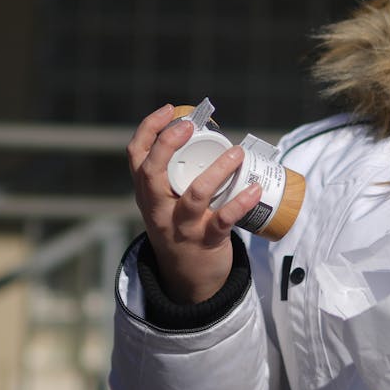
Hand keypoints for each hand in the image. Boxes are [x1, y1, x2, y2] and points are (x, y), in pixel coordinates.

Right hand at [127, 104, 262, 303]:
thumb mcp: (163, 202)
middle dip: (168, 145)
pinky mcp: (205, 241)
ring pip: (195, 195)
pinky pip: (223, 220)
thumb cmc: (178, 226)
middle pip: (153, 173)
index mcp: (147, 192)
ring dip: (218, 170)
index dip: (149, 129)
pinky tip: (253, 189)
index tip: (170, 110)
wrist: (186, 278)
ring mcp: (181, 226)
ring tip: (237, 152)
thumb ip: (173, 173)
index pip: (136, 155)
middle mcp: (159, 208)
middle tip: (189, 127)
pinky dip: (240, 203)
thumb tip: (202, 131)